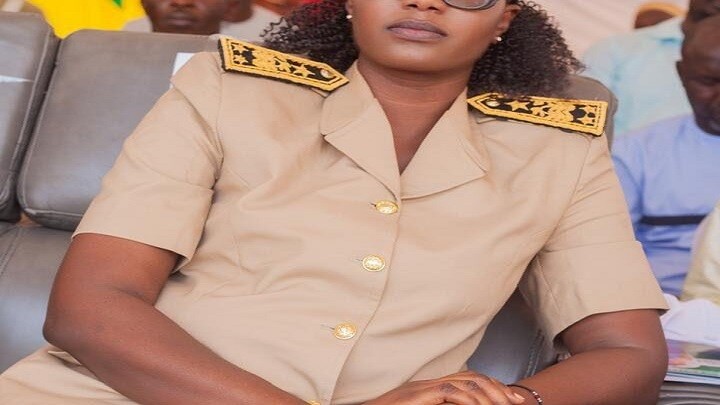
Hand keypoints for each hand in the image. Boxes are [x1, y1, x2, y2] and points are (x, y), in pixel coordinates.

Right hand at [364, 371, 525, 404]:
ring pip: (466, 383)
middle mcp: (430, 383)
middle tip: (515, 401)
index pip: (469, 379)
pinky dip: (468, 400)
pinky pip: (450, 392)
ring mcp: (424, 387)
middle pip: (472, 377)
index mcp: (431, 388)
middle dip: (497, 388)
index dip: (492, 386)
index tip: (510, 398)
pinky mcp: (419, 395)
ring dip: (488, 395)